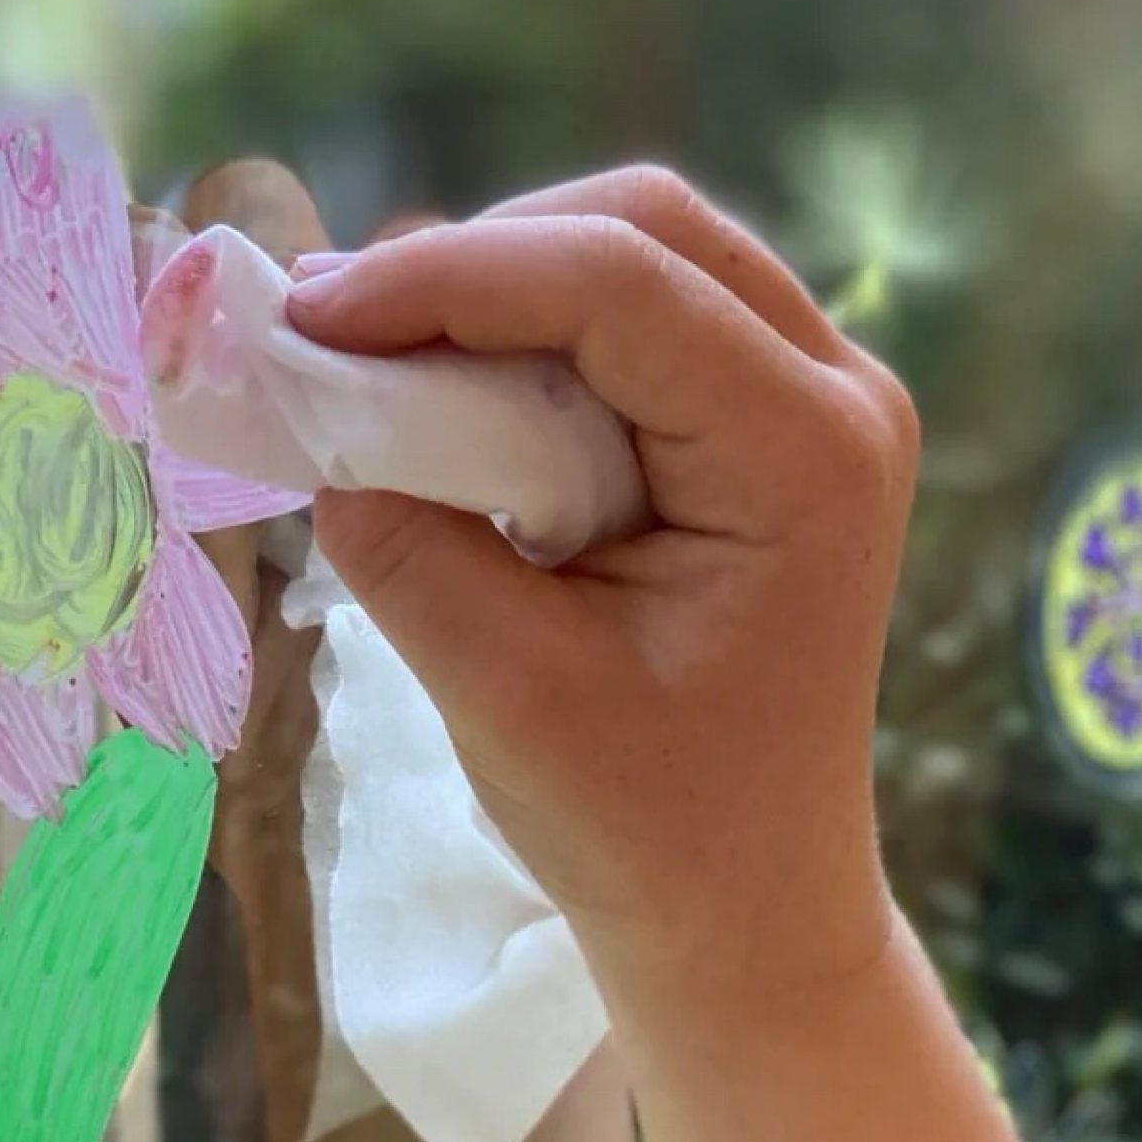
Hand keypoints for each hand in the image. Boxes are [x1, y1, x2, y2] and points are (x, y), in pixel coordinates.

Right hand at [288, 167, 919, 1029]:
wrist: (749, 912)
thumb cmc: (649, 829)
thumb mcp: (506, 692)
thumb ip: (405, 541)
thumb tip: (312, 407)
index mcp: (807, 459)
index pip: (618, 287)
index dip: (446, 278)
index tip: (305, 318)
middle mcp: (836, 397)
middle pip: (641, 230)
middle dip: (470, 261)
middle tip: (324, 326)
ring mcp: (812, 404)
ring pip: (639, 254)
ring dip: (493, 286)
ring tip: (364, 350)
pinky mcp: (764, 429)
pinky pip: (639, 320)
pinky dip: (525, 333)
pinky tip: (440, 382)